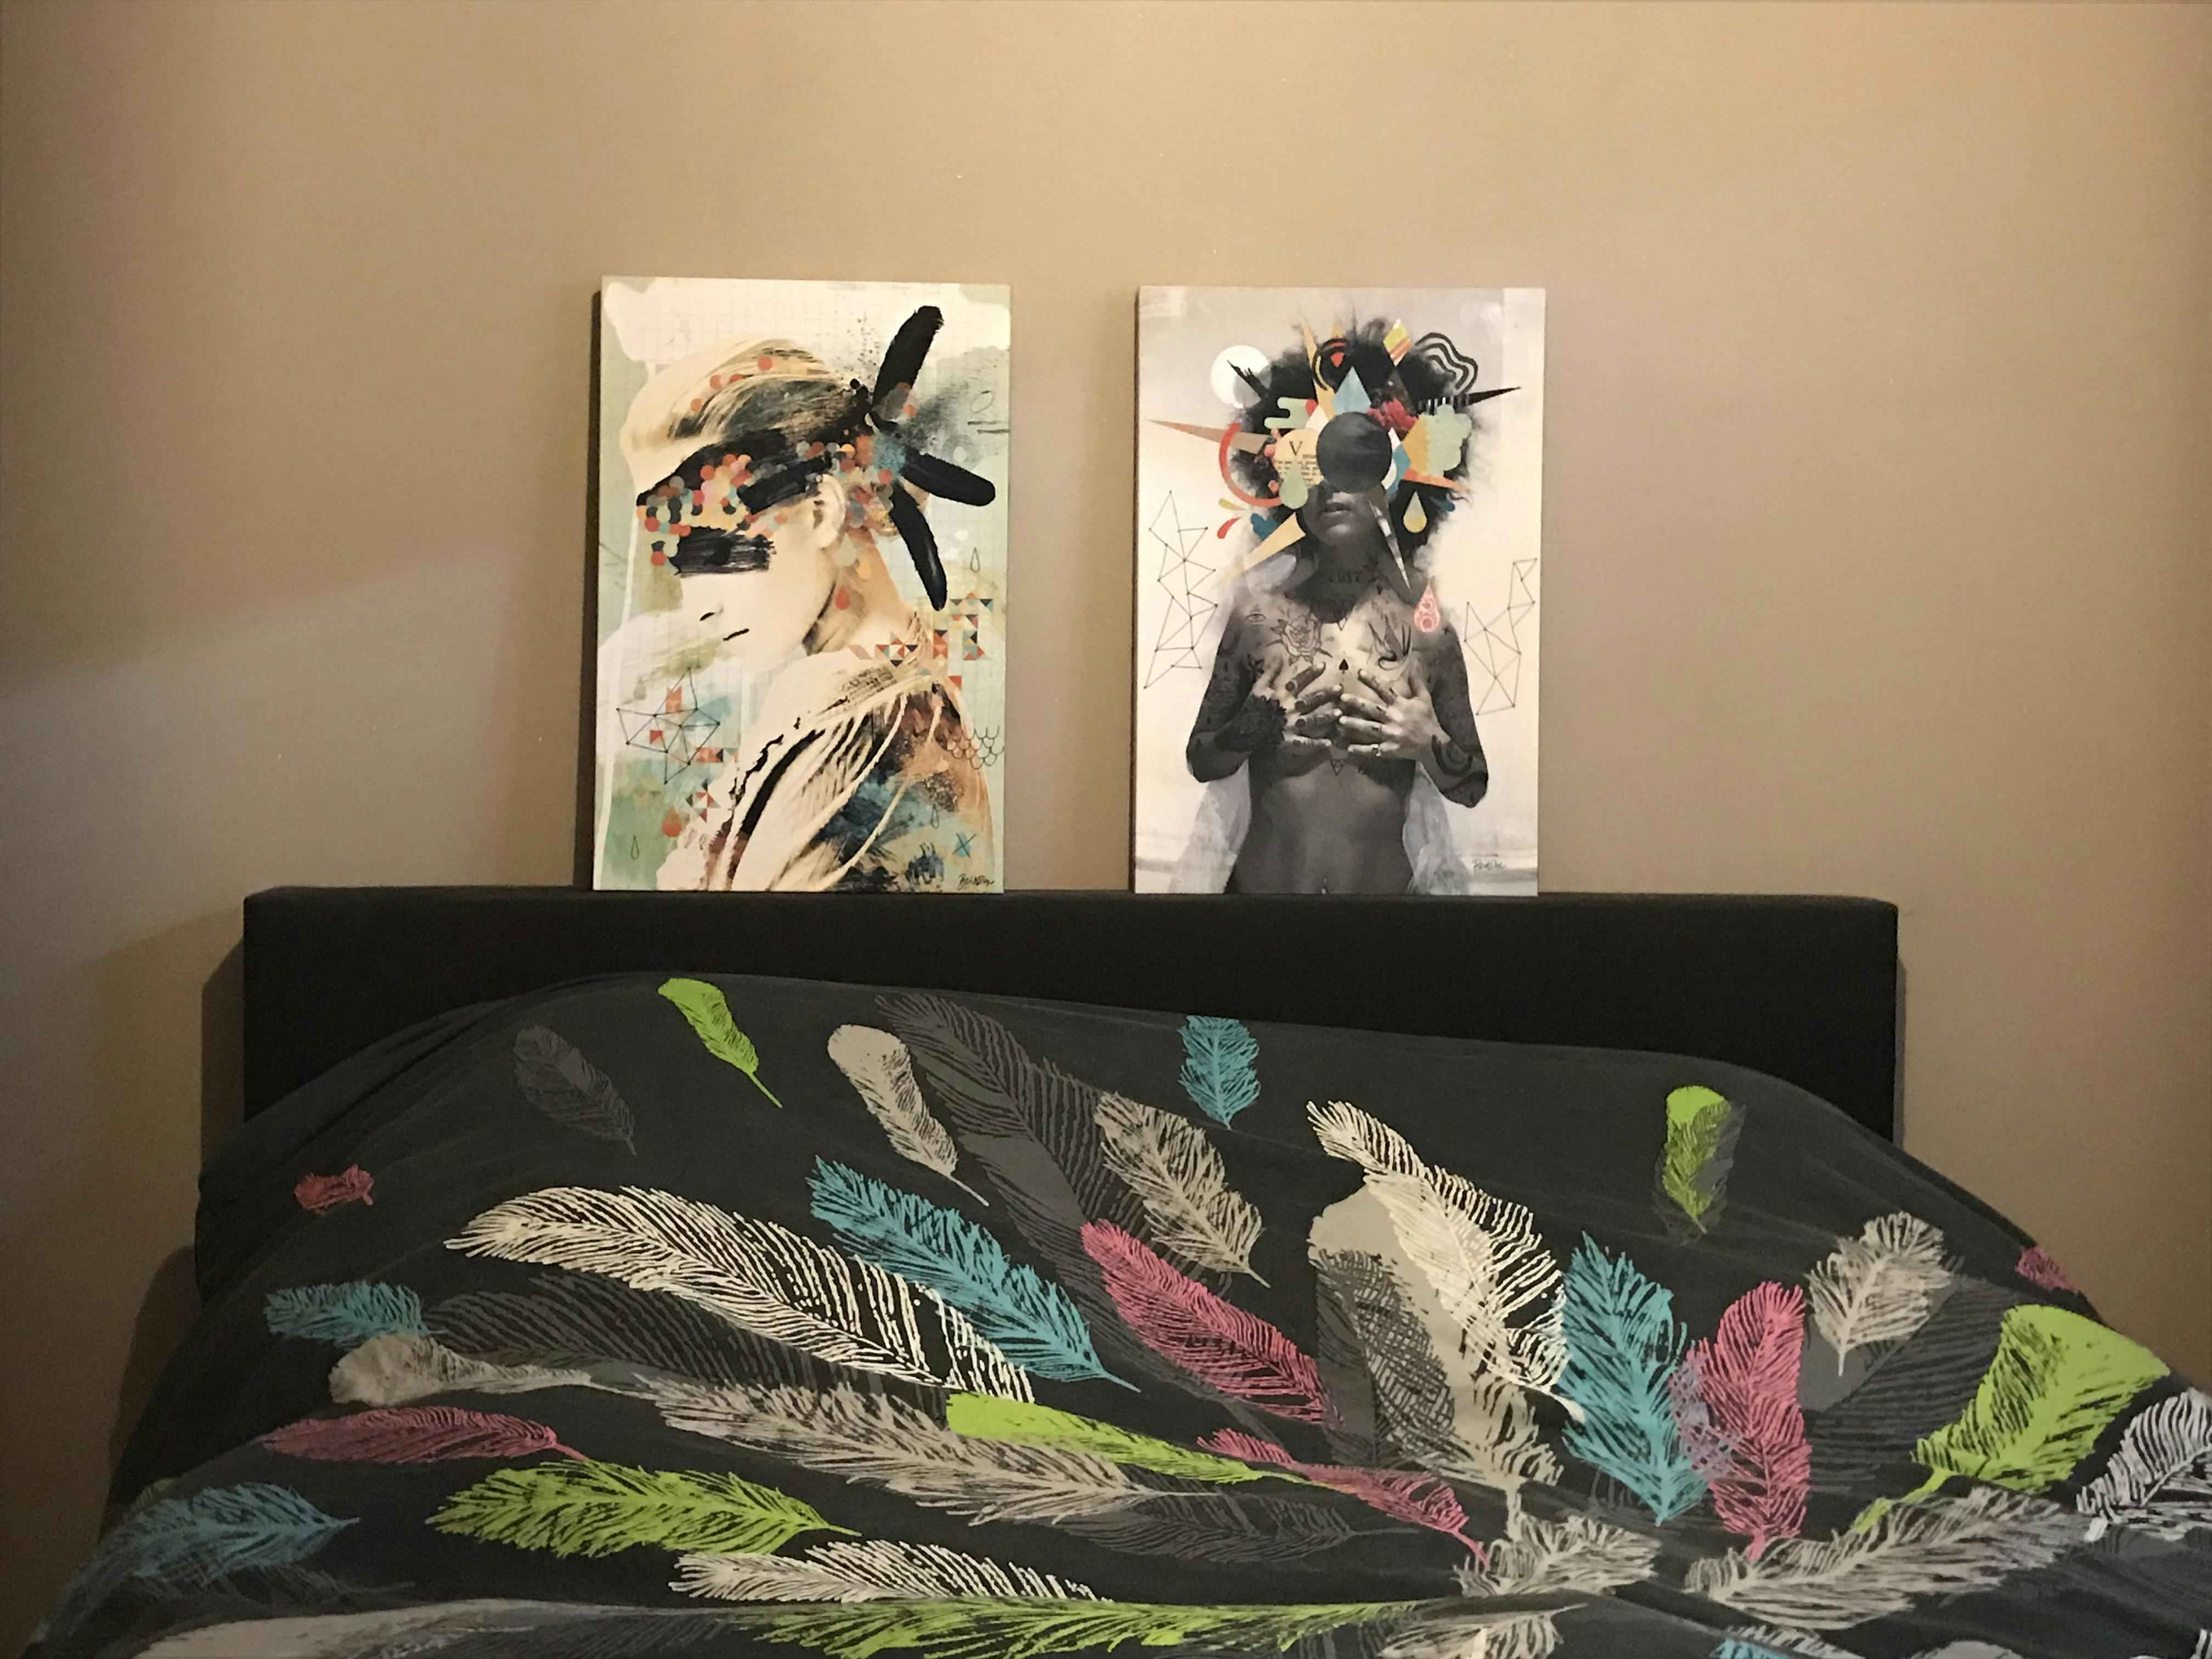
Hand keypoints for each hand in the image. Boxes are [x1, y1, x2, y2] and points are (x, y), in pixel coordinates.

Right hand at [1218, 660, 1337, 756]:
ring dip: (1325, 717)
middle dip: (1325, 694)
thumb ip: (1270, 672)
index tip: (1323, 665)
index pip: (1298, 681)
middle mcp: (1288, 709)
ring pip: (1311, 720)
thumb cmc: (1251, 707)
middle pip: (1309, 700)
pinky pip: (1304, 743)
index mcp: (1281, 695)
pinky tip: (1329, 743)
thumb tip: (1278, 654)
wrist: (1242, 731)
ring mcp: (1289, 725)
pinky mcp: (1288, 740)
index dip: (1310, 673)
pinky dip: (1316, 743)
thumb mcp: (1259, 687)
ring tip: (1339, 713)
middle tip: (1340, 689)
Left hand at [1335, 664, 1440, 761]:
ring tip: (1340, 720)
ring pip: (1371, 728)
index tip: (1359, 672)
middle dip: (1358, 703)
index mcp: (1402, 705)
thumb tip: (1415, 662)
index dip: (1373, 681)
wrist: (1435, 744)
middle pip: (1374, 709)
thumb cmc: (1428, 719)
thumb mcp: (1425, 698)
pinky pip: (1373, 750)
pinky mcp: (1390, 750)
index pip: (1385, 691)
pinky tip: (1348, 748)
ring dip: (1356, 724)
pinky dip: (1361, 750)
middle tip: (1342, 697)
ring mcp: (1391, 735)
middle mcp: (1395, 718)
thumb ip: (1417, 681)